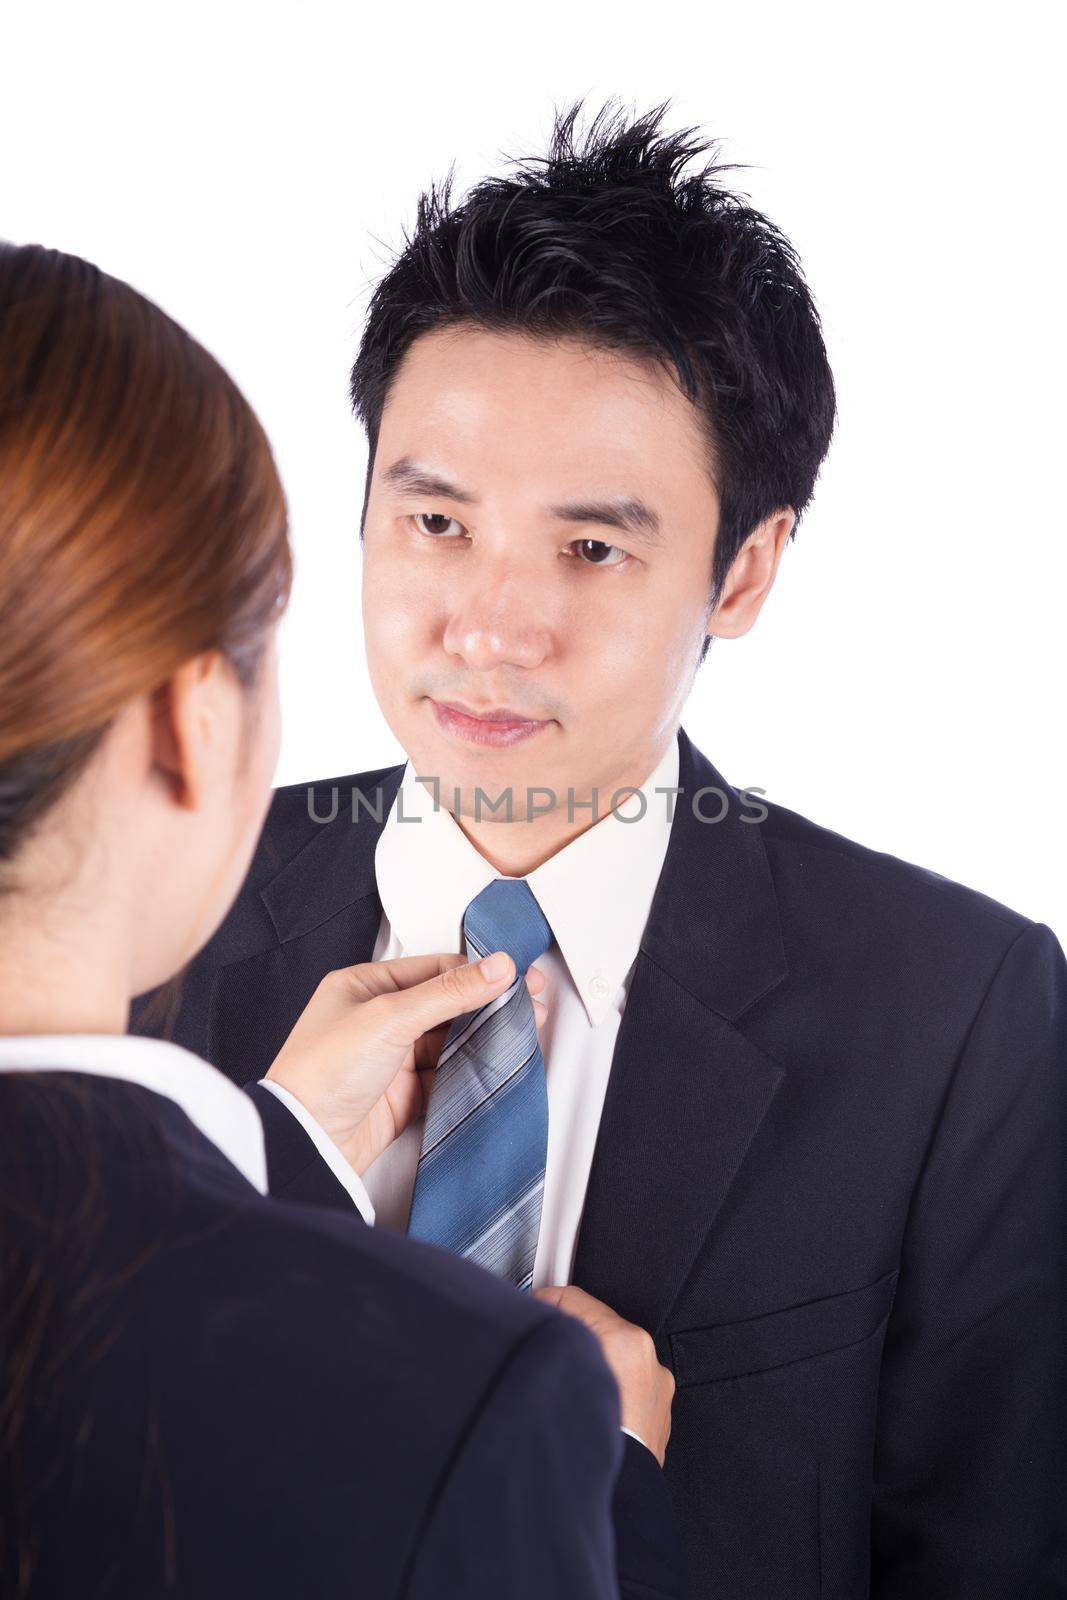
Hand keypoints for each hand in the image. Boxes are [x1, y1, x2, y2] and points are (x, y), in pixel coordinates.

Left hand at [265, 952, 546, 1174]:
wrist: (306, 1142)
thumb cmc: (322, 1072)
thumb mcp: (389, 1018)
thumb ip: (448, 992)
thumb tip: (495, 967)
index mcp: (363, 986)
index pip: (432, 969)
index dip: (476, 971)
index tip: (514, 974)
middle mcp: (376, 1019)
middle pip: (445, 1004)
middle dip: (488, 1003)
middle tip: (529, 1001)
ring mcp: (390, 1058)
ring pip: (450, 1041)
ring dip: (485, 1036)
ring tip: (523, 1030)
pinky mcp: (402, 1095)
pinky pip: (446, 1075)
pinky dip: (472, 1070)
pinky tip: (497, 1062)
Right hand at [533, 1285, 674, 1465]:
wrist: (619, 1495)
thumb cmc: (593, 1442)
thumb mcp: (558, 1375)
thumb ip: (550, 1341)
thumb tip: (535, 1324)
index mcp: (627, 1342)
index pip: (575, 1299)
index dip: (545, 1301)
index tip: (530, 1306)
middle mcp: (649, 1361)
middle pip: (596, 1328)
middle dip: (569, 1336)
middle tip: (544, 1348)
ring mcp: (657, 1390)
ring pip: (612, 1359)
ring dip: (589, 1364)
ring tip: (565, 1386)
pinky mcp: (658, 1415)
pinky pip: (626, 1388)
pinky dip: (607, 1390)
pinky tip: (586, 1410)